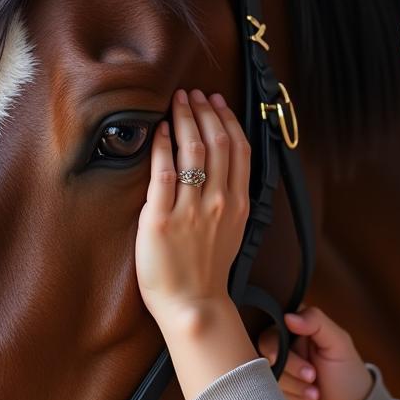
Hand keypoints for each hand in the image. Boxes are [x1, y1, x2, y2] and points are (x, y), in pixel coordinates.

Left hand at [136, 88, 250, 324]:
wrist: (193, 306)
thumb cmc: (208, 272)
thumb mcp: (233, 232)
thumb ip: (230, 199)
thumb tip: (221, 169)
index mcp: (238, 204)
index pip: (238, 150)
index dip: (227, 119)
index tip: (215, 101)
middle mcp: (219, 202)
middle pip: (216, 143)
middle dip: (204, 111)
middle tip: (193, 93)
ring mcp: (191, 210)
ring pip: (193, 151)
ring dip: (185, 119)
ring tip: (177, 102)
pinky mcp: (163, 219)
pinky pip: (163, 173)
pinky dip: (163, 146)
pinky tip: (160, 130)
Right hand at [258, 307, 373, 399]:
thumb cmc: (346, 370)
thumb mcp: (338, 342)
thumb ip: (316, 322)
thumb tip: (289, 317)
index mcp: (294, 329)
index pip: (272, 331)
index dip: (277, 347)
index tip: (288, 362)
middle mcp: (282, 348)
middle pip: (266, 356)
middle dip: (291, 371)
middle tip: (313, 378)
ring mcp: (278, 372)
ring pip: (267, 379)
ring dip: (294, 389)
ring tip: (315, 394)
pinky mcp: (275, 393)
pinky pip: (269, 397)